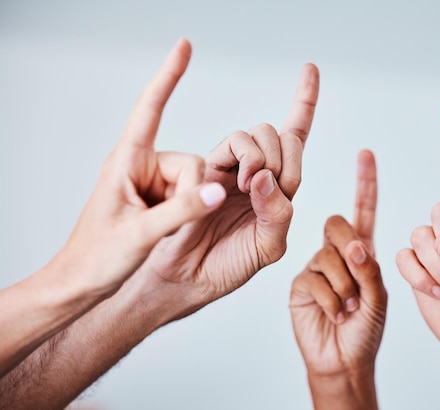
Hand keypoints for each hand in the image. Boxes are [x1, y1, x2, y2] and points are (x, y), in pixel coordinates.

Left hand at [50, 38, 226, 298]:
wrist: (80, 283)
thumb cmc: (96, 258)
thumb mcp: (140, 235)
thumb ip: (182, 211)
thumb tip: (219, 190)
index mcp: (127, 161)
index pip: (150, 110)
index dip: (169, 77)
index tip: (184, 47)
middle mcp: (140, 166)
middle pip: (192, 163)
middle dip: (192, 195)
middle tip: (164, 224)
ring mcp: (150, 183)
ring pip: (197, 181)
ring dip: (189, 207)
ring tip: (159, 232)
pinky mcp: (157, 199)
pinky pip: (191, 195)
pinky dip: (188, 212)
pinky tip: (167, 232)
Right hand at [128, 60, 319, 320]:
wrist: (185, 277)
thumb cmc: (228, 265)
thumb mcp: (268, 247)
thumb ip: (279, 213)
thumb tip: (267, 175)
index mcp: (277, 190)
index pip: (296, 141)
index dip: (304, 103)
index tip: (310, 69)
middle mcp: (257, 174)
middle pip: (282, 136)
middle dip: (284, 156)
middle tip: (267, 187)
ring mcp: (232, 168)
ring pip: (257, 134)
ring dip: (263, 156)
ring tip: (250, 187)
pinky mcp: (208, 167)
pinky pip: (233, 144)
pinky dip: (245, 158)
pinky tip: (240, 183)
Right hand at [290, 150, 386, 379]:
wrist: (344, 360)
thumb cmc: (366, 329)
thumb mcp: (379, 297)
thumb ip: (370, 269)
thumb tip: (355, 245)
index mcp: (361, 251)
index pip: (363, 210)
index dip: (365, 183)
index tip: (365, 155)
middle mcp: (336, 253)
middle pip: (337, 223)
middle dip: (350, 250)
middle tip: (360, 281)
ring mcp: (316, 267)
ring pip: (327, 254)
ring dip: (345, 285)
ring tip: (350, 308)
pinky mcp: (300, 284)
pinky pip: (313, 277)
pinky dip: (331, 299)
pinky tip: (336, 314)